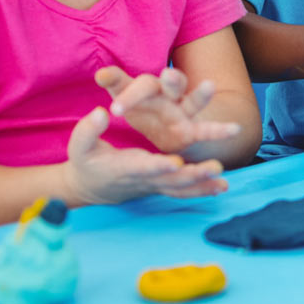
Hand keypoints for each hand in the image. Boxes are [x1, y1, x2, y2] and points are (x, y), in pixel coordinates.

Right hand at [63, 107, 227, 205]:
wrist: (91, 187)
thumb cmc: (86, 161)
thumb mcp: (79, 145)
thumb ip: (88, 130)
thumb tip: (101, 113)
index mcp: (123, 167)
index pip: (142, 167)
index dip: (157, 166)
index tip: (175, 162)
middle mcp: (143, 178)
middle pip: (169, 180)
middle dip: (192, 175)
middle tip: (214, 167)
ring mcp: (154, 184)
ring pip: (180, 187)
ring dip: (202, 184)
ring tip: (223, 181)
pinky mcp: (162, 186)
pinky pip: (183, 191)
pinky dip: (202, 190)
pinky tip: (222, 186)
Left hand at [95, 66, 240, 157]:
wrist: (163, 133)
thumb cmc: (142, 110)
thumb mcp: (125, 101)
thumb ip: (117, 86)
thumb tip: (101, 73)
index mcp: (148, 88)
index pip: (139, 84)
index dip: (127, 90)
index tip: (108, 92)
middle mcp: (169, 95)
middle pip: (171, 84)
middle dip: (172, 79)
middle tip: (168, 76)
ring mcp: (183, 111)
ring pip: (194, 100)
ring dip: (201, 93)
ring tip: (209, 86)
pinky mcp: (192, 131)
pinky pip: (207, 130)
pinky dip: (220, 129)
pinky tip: (234, 130)